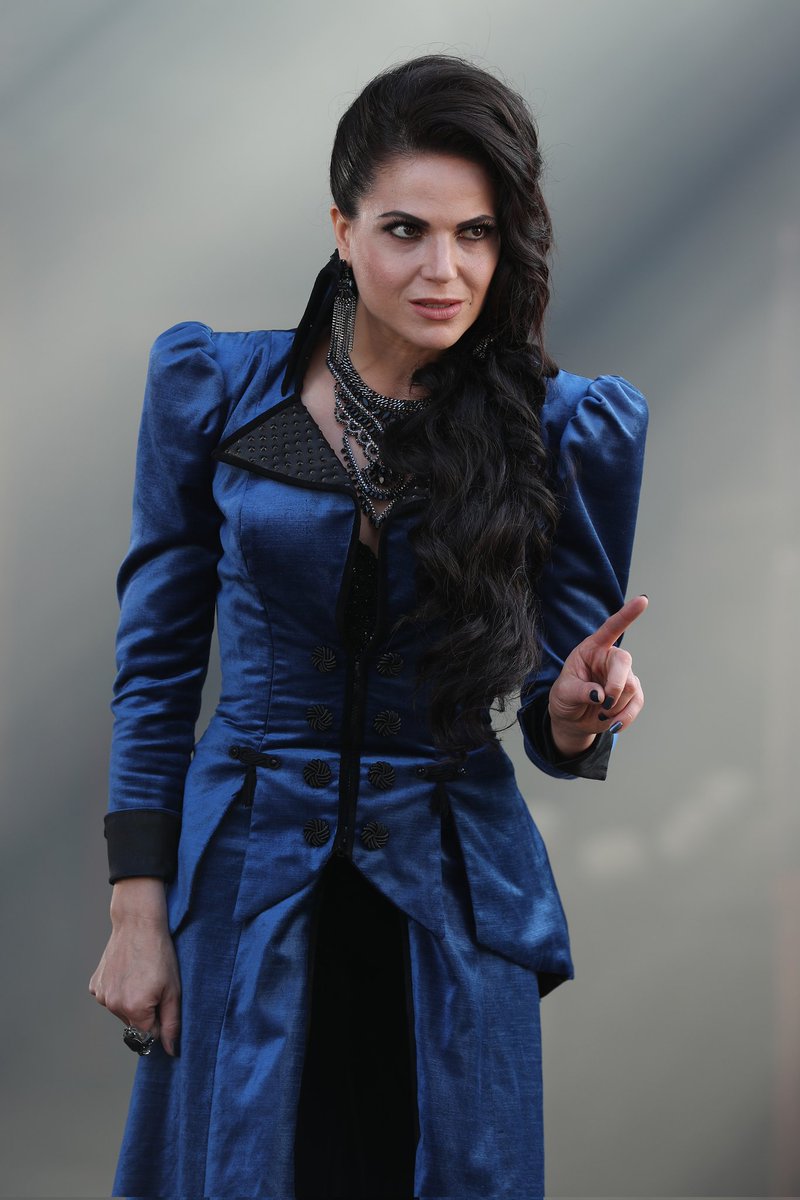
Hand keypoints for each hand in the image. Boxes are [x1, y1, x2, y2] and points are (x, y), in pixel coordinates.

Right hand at [88, 886, 180, 1056]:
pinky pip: (110, 998)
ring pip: (121, 1011)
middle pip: (134, 1024)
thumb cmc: (160, 954)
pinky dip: (118, 991)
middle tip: (154, 985)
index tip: (163, 1001)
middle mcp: (114, 1006)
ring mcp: (102, 995)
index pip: (148, 1036)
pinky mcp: (95, 985)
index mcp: (135, 1009)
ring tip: (140, 975)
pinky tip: (127, 972)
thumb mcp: (173, 989)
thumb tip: (170, 1051)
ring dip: (131, 1001)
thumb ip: (171, 1023)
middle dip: (145, 1012)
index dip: (159, 1022)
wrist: (138, 923)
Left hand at [547, 595, 646, 755]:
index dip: (627, 614)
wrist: (572, 719)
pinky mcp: (632, 694)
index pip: (611, 628)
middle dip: (615, 686)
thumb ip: (579, 691)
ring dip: (614, 706)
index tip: (643, 600)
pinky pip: (637, 703)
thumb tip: (601, 695)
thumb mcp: (563, 694)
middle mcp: (610, 658)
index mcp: (592, 649)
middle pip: (624, 662)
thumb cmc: (565, 698)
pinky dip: (625, 717)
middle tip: (604, 703)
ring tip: (599, 712)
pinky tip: (613, 722)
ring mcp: (623, 676)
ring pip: (630, 687)